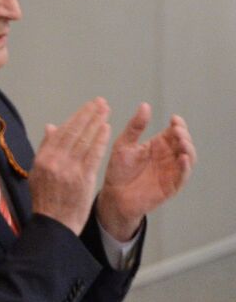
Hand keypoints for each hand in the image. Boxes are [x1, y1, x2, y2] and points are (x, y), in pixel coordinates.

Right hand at [29, 97, 111, 234]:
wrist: (54, 224)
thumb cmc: (47, 200)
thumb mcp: (38, 173)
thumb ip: (45, 149)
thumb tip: (51, 127)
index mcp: (42, 160)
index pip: (61, 132)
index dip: (76, 117)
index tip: (87, 107)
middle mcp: (54, 162)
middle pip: (74, 133)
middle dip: (88, 115)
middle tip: (100, 102)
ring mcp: (69, 170)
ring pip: (84, 140)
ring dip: (96, 123)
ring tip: (105, 110)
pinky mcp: (82, 178)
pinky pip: (93, 154)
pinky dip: (100, 140)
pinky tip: (107, 129)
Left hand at [96, 104, 194, 239]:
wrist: (113, 196)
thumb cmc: (118, 170)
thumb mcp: (123, 145)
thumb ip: (134, 127)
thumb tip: (145, 105)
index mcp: (159, 144)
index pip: (175, 131)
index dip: (178, 124)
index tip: (174, 119)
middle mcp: (168, 156)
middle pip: (184, 142)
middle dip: (183, 134)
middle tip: (176, 129)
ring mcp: (172, 171)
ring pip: (189, 157)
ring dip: (188, 148)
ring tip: (181, 140)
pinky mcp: (172, 186)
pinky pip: (183, 175)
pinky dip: (186, 167)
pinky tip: (182, 158)